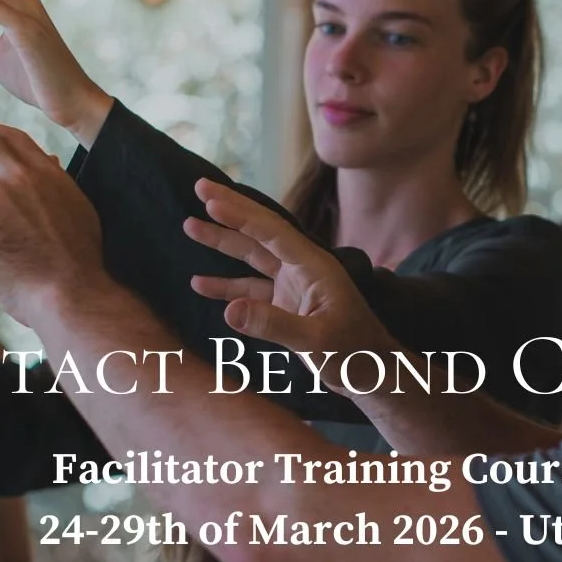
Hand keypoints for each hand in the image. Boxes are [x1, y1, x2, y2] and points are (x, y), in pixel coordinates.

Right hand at [183, 179, 392, 389]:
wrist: (372, 375)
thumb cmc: (356, 356)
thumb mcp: (316, 341)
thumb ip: (273, 325)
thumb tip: (228, 311)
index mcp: (314, 267)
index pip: (273, 232)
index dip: (242, 215)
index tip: (212, 201)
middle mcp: (302, 269)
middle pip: (260, 233)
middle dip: (230, 211)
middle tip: (200, 186)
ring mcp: (293, 287)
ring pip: (252, 257)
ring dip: (222, 242)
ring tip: (189, 225)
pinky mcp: (286, 306)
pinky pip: (251, 289)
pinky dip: (226, 286)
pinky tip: (199, 283)